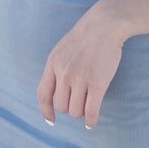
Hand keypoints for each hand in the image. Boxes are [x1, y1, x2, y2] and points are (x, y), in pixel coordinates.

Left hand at [37, 3, 123, 128]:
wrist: (105, 25)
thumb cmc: (85, 37)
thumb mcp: (62, 49)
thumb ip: (57, 68)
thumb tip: (55, 91)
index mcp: (53, 64)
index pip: (43, 95)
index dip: (46, 111)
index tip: (51, 120)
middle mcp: (64, 73)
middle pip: (61, 106)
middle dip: (69, 107)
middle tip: (79, 102)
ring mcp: (80, 79)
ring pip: (75, 111)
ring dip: (81, 112)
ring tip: (87, 105)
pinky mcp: (97, 83)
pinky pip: (91, 111)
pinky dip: (91, 121)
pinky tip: (91, 123)